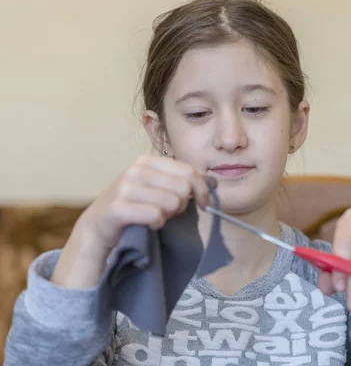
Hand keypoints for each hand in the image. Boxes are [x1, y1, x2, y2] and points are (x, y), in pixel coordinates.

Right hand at [74, 154, 210, 252]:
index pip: (189, 171)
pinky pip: (156, 216)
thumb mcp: (157, 188)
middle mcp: (135, 170)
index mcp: (147, 161)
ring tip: (156, 217)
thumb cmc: (134, 207)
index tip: (205, 204)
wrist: (98, 227)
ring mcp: (125, 188)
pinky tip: (147, 224)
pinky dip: (156, 224)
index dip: (203, 190)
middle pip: (184, 188)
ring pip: (172, 203)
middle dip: (183, 205)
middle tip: (170, 212)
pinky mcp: (118, 208)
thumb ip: (182, 182)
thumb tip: (215, 182)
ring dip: (169, 216)